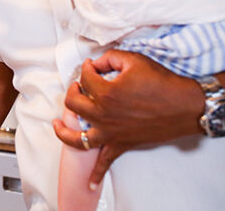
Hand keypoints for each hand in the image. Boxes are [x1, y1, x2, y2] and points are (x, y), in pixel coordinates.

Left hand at [53, 50, 203, 187]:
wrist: (185, 106)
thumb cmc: (161, 83)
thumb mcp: (134, 61)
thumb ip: (110, 58)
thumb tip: (96, 64)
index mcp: (105, 93)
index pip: (85, 78)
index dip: (87, 68)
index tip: (91, 66)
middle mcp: (102, 114)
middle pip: (73, 103)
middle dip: (73, 90)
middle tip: (79, 85)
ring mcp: (110, 132)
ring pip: (77, 137)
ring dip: (63, 130)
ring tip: (57, 123)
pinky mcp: (121, 144)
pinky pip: (104, 162)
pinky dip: (96, 174)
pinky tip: (89, 183)